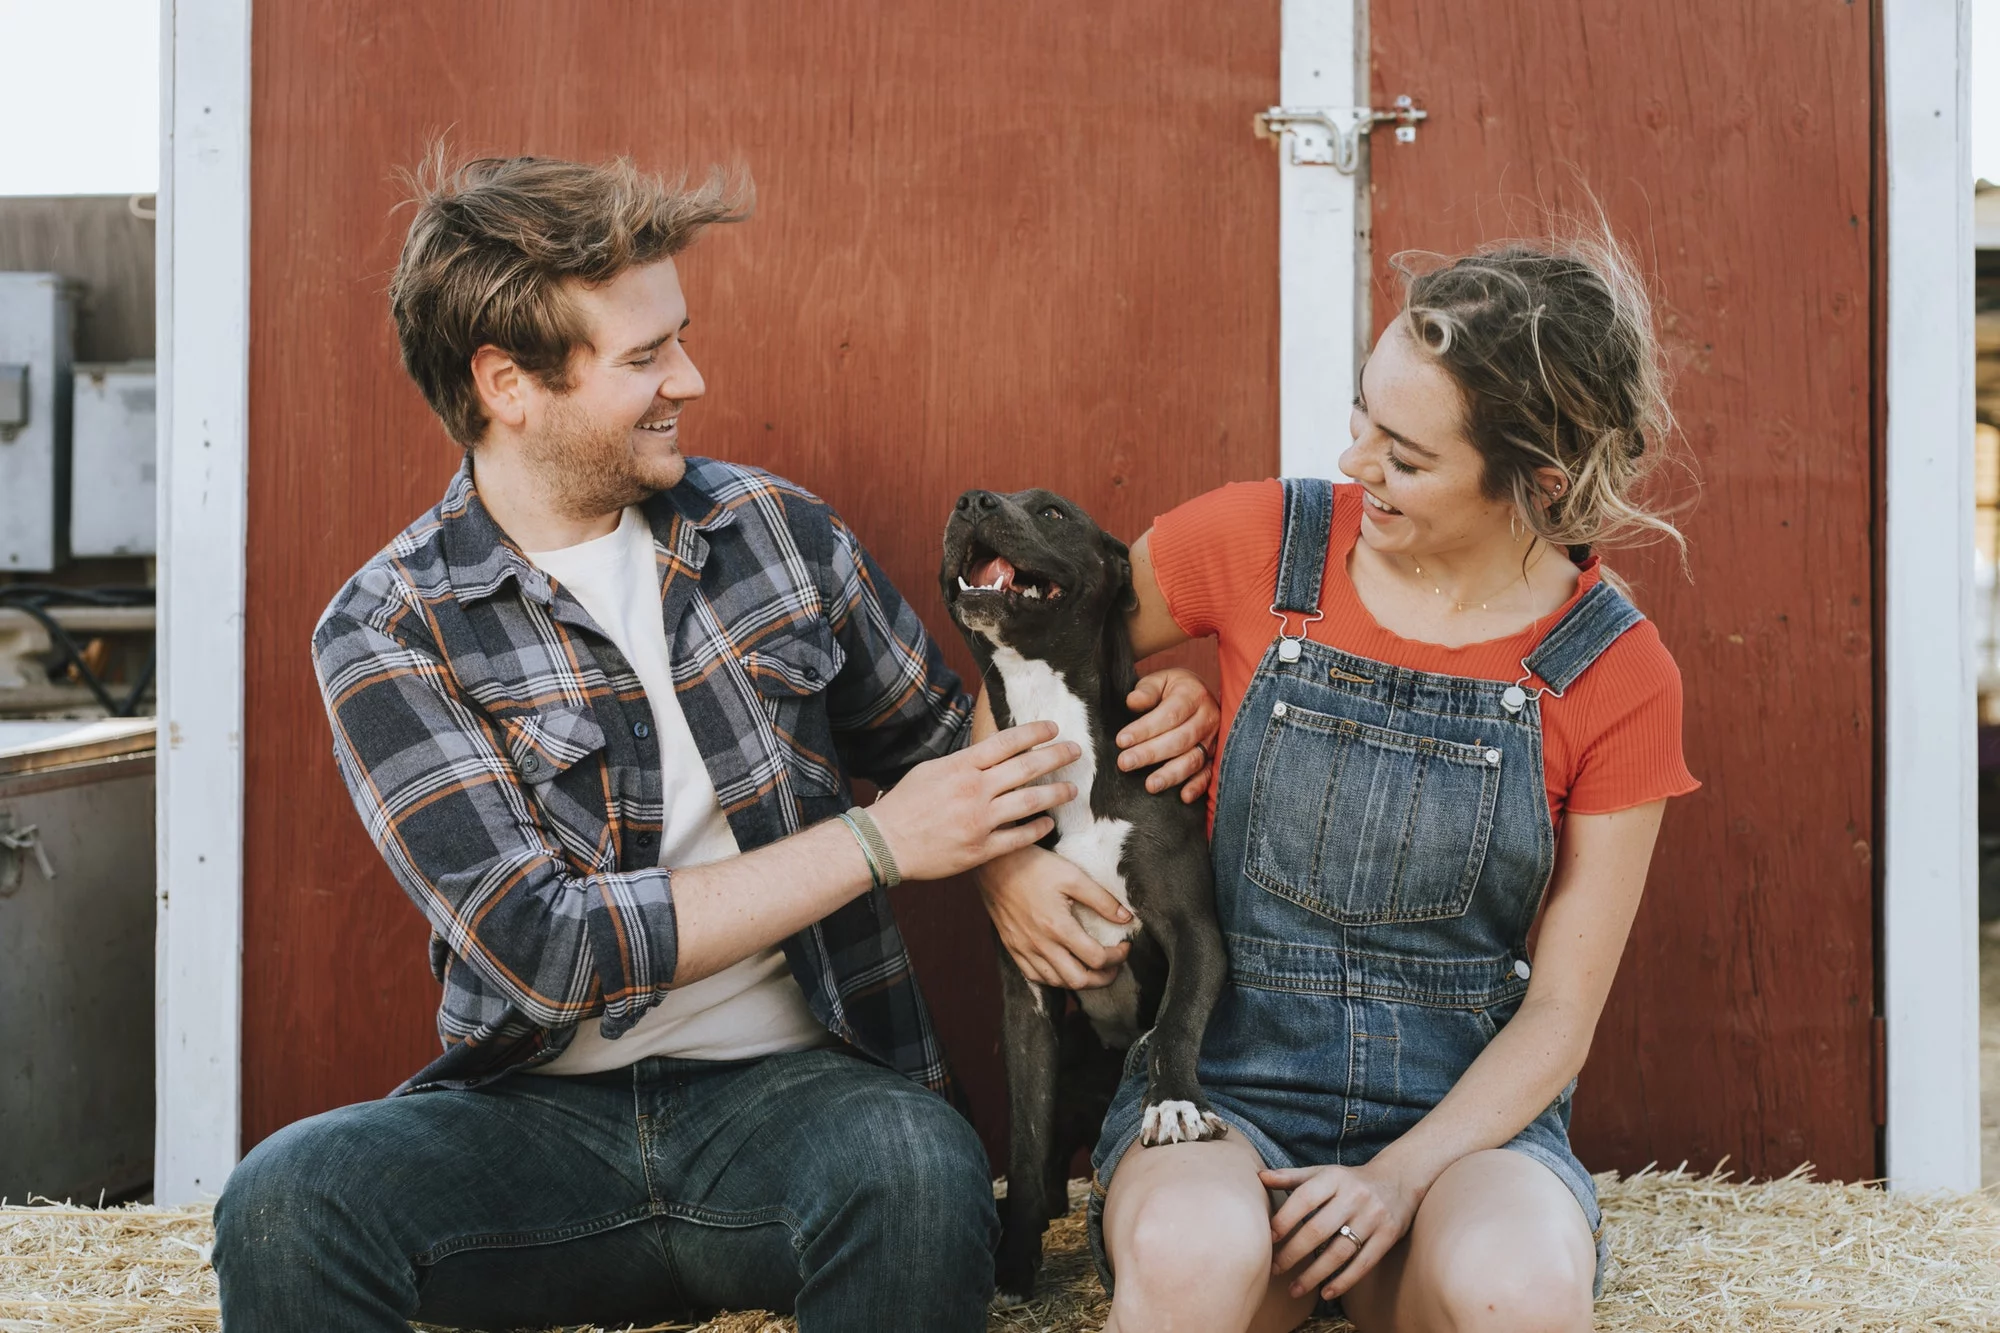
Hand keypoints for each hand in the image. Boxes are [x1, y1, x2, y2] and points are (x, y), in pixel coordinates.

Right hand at [870, 722, 1078, 881]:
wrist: (885, 842)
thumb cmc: (905, 804)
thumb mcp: (931, 770)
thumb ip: (964, 762)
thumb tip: (991, 752)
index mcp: (961, 766)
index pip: (1007, 742)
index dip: (1035, 732)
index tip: (1054, 728)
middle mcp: (974, 790)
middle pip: (1026, 767)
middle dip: (1056, 756)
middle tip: (1076, 751)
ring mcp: (979, 820)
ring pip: (1030, 801)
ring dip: (1056, 793)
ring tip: (1072, 789)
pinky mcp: (980, 849)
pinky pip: (1018, 837)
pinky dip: (1037, 829)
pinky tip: (1049, 823)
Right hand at [975, 844, 1132, 988]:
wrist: (996, 865)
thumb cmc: (1035, 866)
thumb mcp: (1073, 876)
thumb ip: (1102, 899)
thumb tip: (1126, 918)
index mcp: (1058, 926)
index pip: (1096, 958)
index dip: (1117, 957)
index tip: (1125, 947)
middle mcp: (1040, 944)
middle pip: (1078, 980)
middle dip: (1102, 978)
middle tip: (1114, 966)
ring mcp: (1024, 949)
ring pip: (1056, 982)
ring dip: (1080, 981)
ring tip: (1093, 969)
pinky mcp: (1013, 947)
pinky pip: (1034, 976)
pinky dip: (1054, 979)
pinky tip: (1063, 969)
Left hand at [1116, 667, 1220, 802]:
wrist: (1199, 694)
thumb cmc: (1173, 689)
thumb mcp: (1160, 680)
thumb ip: (1146, 690)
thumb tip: (1132, 702)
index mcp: (1193, 695)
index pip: (1169, 715)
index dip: (1145, 729)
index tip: (1122, 740)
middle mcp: (1207, 718)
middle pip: (1180, 739)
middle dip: (1150, 753)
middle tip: (1125, 763)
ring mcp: (1213, 739)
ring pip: (1194, 759)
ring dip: (1171, 774)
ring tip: (1150, 785)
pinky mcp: (1215, 756)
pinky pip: (1209, 773)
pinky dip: (1198, 786)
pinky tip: (1183, 797)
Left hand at [1260, 1160, 1417, 1302]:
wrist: (1399, 1178)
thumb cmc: (1350, 1180)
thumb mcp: (1323, 1173)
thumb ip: (1291, 1177)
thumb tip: (1260, 1177)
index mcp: (1334, 1177)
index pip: (1304, 1198)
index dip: (1285, 1219)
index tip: (1267, 1239)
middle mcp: (1354, 1196)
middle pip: (1318, 1229)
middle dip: (1293, 1253)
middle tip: (1275, 1269)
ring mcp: (1373, 1217)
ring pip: (1339, 1251)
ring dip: (1314, 1274)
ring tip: (1294, 1289)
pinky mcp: (1388, 1235)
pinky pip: (1363, 1263)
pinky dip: (1344, 1281)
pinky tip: (1326, 1292)